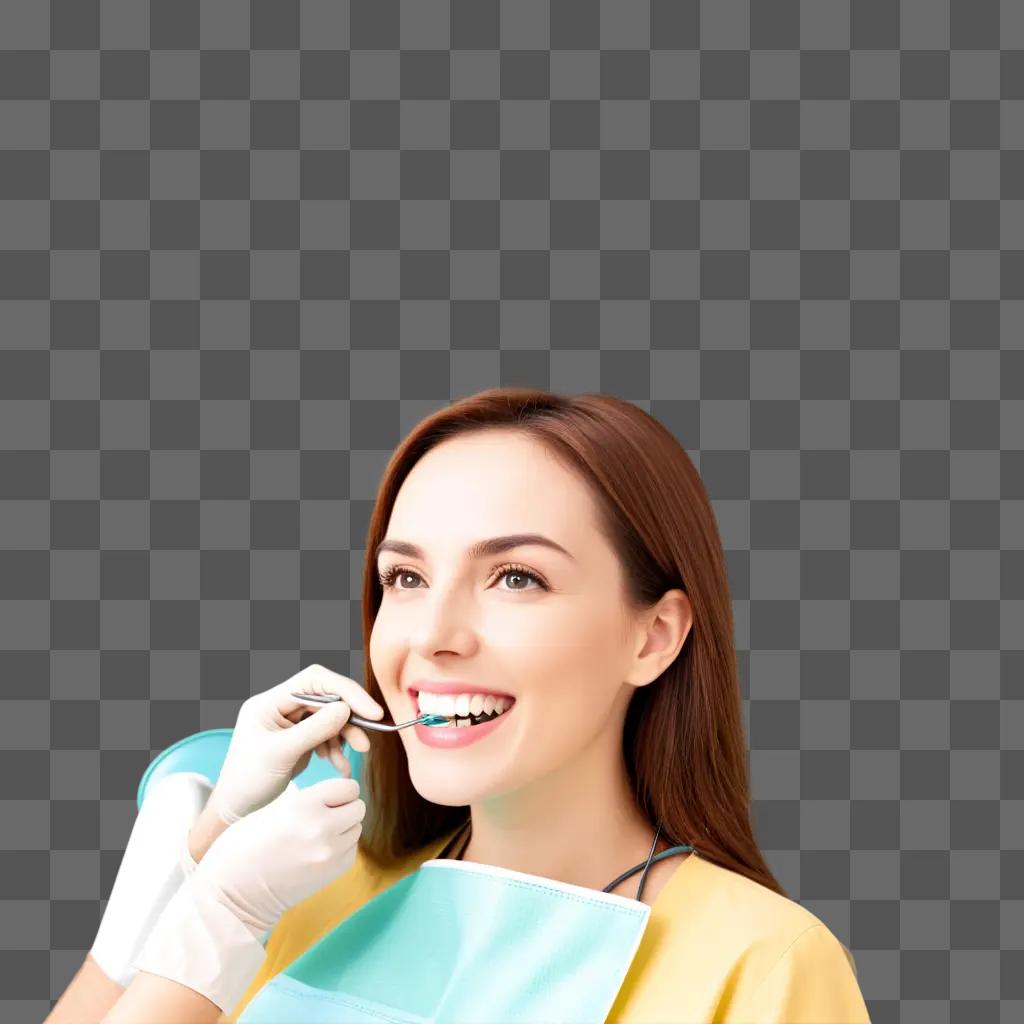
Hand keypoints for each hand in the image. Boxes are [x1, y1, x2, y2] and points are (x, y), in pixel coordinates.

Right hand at [194, 776, 366, 936]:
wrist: (236, 893)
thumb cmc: (246, 845)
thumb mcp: (275, 808)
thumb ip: (309, 800)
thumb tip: (336, 796)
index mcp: (305, 805)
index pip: (349, 787)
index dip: (340, 790)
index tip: (329, 796)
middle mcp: (323, 828)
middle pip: (358, 807)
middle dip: (345, 808)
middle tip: (325, 815)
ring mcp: (330, 853)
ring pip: (356, 829)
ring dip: (344, 828)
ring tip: (318, 834)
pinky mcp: (333, 873)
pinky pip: (351, 850)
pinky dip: (341, 847)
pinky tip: (318, 851)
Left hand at [206, 663, 384, 825]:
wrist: (237, 809)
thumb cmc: (248, 782)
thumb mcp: (281, 755)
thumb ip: (313, 730)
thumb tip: (345, 709)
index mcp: (269, 702)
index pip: (314, 681)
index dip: (345, 690)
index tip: (369, 710)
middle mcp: (281, 706)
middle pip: (326, 698)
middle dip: (349, 717)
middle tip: (366, 738)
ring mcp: (291, 722)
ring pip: (330, 717)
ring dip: (346, 735)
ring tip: (356, 754)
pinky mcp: (299, 738)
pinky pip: (326, 735)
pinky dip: (337, 750)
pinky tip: (340, 766)